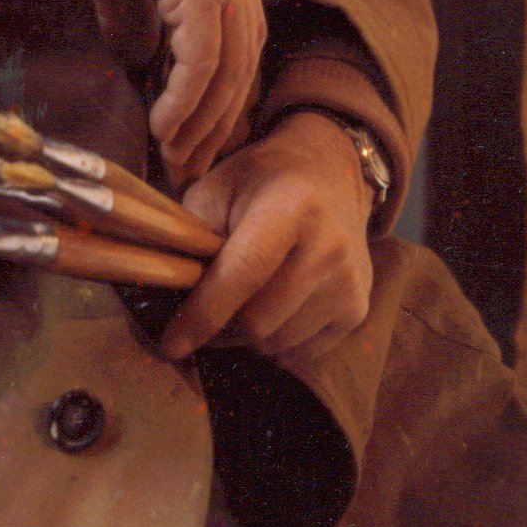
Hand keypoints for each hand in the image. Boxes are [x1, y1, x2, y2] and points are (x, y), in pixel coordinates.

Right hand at [8, 0, 265, 183]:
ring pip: (232, 67)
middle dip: (220, 118)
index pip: (241, 30)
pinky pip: (203, 61)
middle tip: (193, 163)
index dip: (223, 85)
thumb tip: (133, 55)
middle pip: (246, 57)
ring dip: (205, 120)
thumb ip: (135, 8)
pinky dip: (187, 101)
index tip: (197, 129)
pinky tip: (165, 128)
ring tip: (178, 159)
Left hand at [158, 110, 374, 362]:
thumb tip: (167, 295)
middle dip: (220, 329)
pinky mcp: (359, 309)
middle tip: (203, 316)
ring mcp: (350, 282)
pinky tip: (271, 310)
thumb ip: (193, 237)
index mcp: (291, 207)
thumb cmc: (261, 180)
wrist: (330, 172)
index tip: (170, 344)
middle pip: (259, 321)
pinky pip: (303, 354)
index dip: (203, 313)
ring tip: (239, 305)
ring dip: (247, 338)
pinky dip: (276, 345)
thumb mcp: (218, 188)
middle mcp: (329, 246)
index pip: (242, 273)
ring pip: (279, 344)